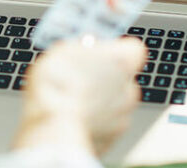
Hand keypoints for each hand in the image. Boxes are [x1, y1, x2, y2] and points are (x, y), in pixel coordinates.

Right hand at [14, 37, 145, 155]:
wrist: (55, 129)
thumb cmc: (60, 85)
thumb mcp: (63, 48)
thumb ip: (81, 46)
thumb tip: (85, 44)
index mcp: (123, 61)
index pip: (131, 48)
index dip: (112, 49)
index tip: (94, 51)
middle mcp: (130, 89)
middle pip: (121, 78)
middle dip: (102, 77)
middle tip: (77, 76)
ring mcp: (122, 117)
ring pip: (112, 104)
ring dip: (95, 101)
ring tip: (69, 100)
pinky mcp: (110, 141)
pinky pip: (101, 126)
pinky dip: (89, 122)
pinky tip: (69, 118)